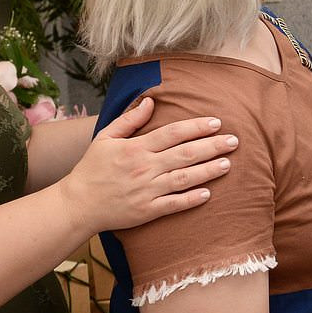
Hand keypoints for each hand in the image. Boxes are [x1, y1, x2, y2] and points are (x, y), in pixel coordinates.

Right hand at [56, 97, 237, 233]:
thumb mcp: (105, 138)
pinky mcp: (147, 211)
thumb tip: (151, 101)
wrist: (76, 204)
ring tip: (228, 164)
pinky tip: (208, 194)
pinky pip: (173, 204)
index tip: (216, 122)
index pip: (172, 133)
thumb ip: (129, 120)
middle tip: (234, 141)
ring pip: (184, 179)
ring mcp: (146, 191)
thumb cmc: (92, 169)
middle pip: (185, 154)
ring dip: (208, 171)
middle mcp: (144, 168)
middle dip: (212, 146)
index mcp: (136, 148)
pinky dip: (191, 199)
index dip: (196, 127)